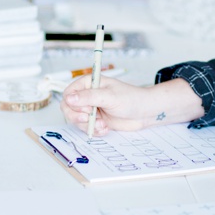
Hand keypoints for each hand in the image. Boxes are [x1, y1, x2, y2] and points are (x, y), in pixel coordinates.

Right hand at [62, 76, 205, 134]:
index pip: (68, 93)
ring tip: (102, 124)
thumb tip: (69, 98)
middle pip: (68, 108)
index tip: (86, 109)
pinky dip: (94, 130)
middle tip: (90, 118)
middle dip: (78, 117)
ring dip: (88, 125)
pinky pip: (86, 128)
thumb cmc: (132, 99)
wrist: (145, 112)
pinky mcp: (96, 120)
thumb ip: (89, 97)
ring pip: (76, 120)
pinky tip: (105, 128)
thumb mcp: (109, 97)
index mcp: (89, 83)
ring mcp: (91, 108)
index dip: (72, 104)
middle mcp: (88, 95)